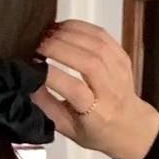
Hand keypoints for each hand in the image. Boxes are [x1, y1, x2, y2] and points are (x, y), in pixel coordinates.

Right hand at [35, 20, 158, 158]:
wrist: (130, 126)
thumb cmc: (95, 130)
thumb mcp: (67, 128)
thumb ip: (47, 107)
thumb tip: (28, 83)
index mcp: (97, 115)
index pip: (75, 90)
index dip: (52, 75)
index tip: (33, 65)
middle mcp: (112, 92)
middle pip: (88, 63)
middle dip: (59, 48)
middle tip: (38, 45)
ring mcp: (120, 72)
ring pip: (96, 45)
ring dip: (69, 34)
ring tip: (48, 34)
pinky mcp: (122, 57)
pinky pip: (103, 35)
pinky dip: (81, 27)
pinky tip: (64, 28)